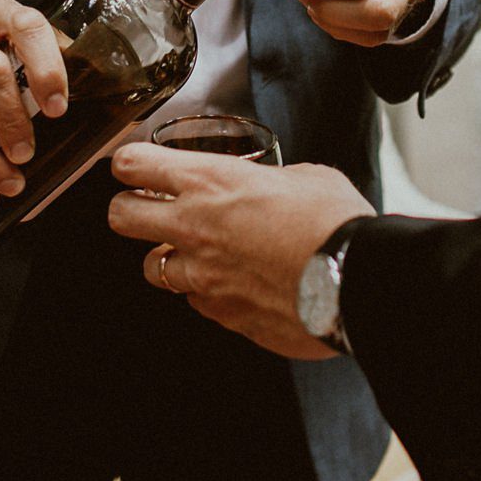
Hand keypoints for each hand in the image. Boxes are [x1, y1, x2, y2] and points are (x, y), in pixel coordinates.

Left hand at [107, 143, 375, 359]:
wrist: (358, 280)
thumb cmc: (336, 225)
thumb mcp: (305, 176)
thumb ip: (272, 180)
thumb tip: (273, 187)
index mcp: (211, 182)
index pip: (134, 165)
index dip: (129, 165)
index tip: (134, 168)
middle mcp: (195, 228)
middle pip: (122, 217)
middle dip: (129, 210)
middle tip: (147, 210)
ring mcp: (204, 277)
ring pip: (153, 269)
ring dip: (170, 259)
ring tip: (200, 254)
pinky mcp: (223, 314)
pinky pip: (198, 302)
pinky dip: (209, 293)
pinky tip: (238, 284)